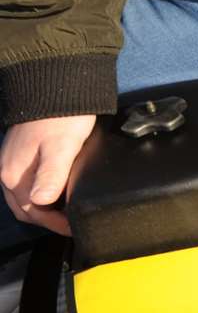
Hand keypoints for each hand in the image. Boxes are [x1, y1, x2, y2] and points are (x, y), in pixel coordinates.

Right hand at [0, 114, 97, 235]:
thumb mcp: (62, 146)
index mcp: (14, 174)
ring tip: (65, 211)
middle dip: (45, 219)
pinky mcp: (23, 151)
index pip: (31, 211)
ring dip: (42, 206)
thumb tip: (41, 202)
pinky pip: (27, 180)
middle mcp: (8, 170)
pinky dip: (40, 191)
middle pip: (24, 206)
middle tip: (70, 223)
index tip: (74, 228)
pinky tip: (57, 189)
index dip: (53, 224)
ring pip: (24, 194)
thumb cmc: (62, 116)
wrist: (56, 84)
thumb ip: (51, 175)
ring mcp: (13, 160)